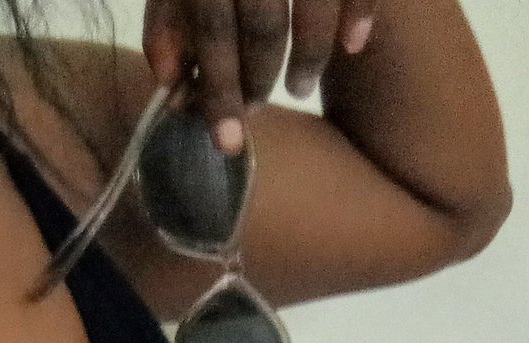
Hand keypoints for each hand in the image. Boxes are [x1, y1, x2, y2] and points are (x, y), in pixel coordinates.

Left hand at [142, 0, 376, 151]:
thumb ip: (169, 13)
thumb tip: (169, 80)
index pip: (213, 30)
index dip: (218, 90)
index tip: (227, 142)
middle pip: (263, 23)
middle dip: (259, 79)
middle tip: (255, 113)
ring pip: (313, 6)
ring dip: (307, 58)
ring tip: (298, 89)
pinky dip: (360, 13)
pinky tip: (353, 48)